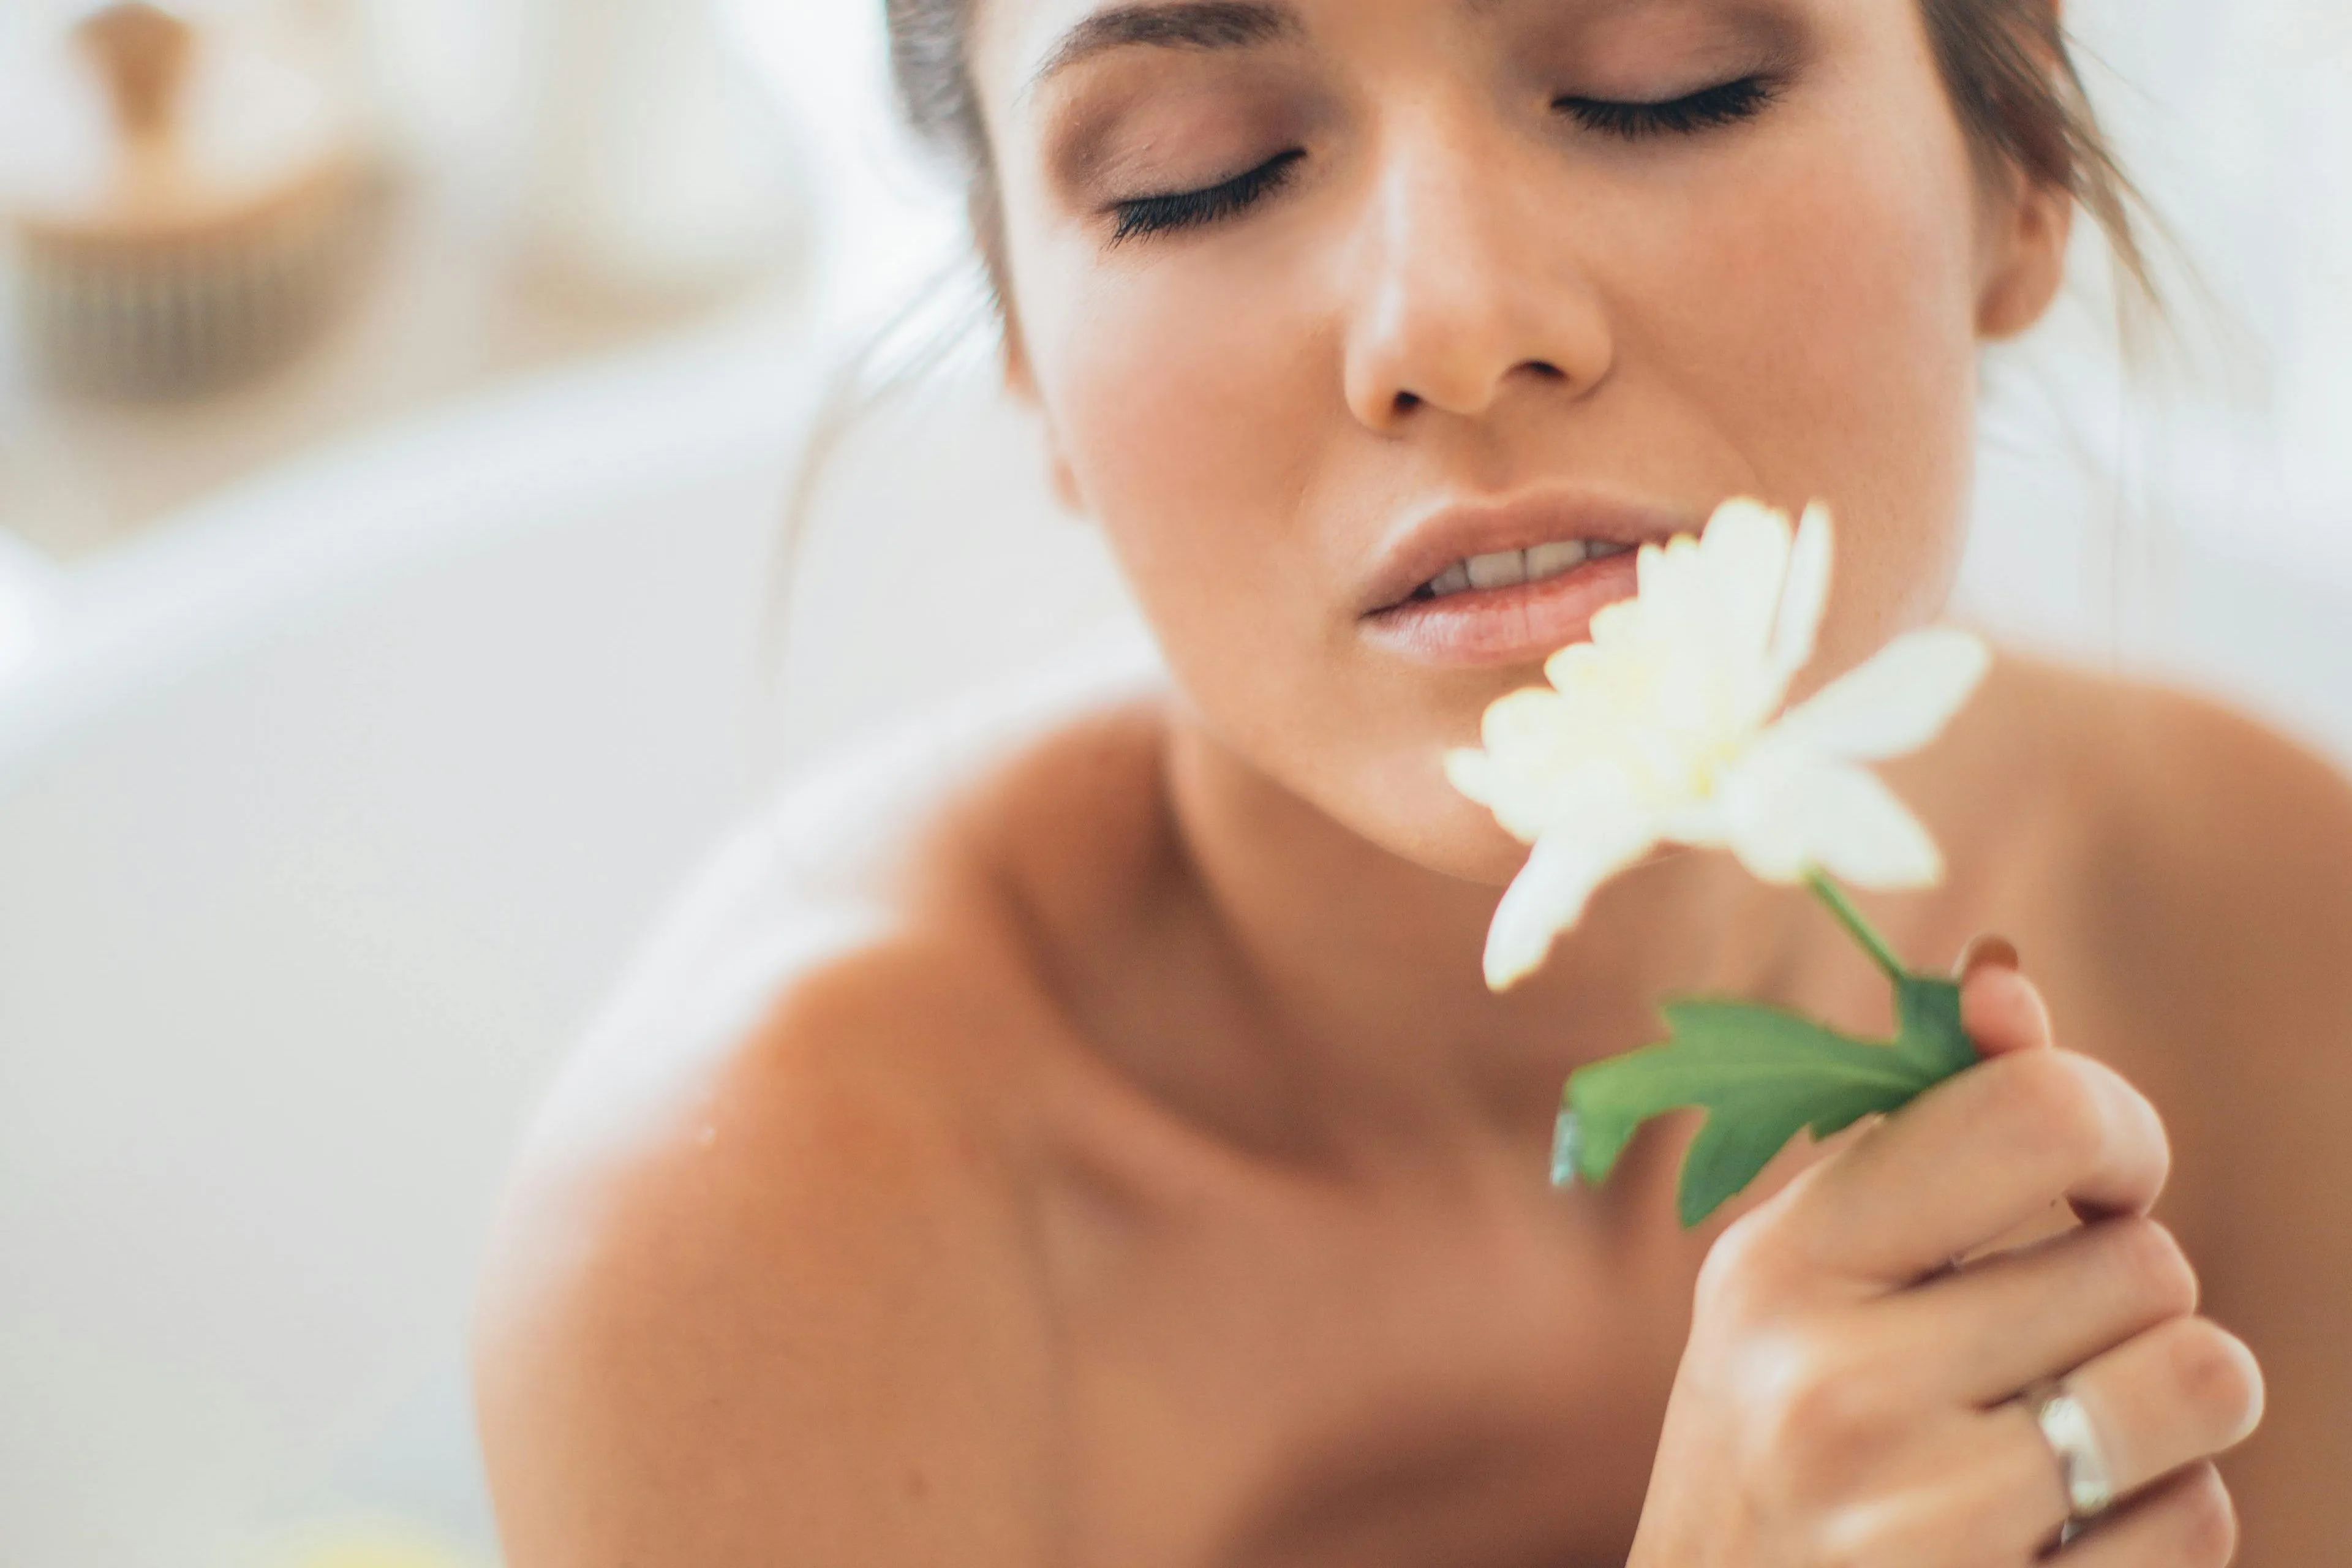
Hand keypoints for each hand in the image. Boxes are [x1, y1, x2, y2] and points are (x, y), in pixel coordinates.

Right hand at [1627, 946, 2264, 1565]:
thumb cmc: (1783, 1433)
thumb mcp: (1815, 1276)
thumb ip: (1922, 1137)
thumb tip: (2004, 979)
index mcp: (1786, 1262)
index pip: (2034, 1114)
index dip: (2116, 1131)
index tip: (2101, 1182)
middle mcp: (1834, 1380)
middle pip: (2146, 1261)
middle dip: (2126, 1299)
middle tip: (2038, 1345)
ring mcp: (1915, 1515)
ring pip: (2205, 1378)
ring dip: (2168, 1407)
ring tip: (2066, 1433)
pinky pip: (2203, 1520)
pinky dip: (2160, 1523)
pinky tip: (2056, 1536)